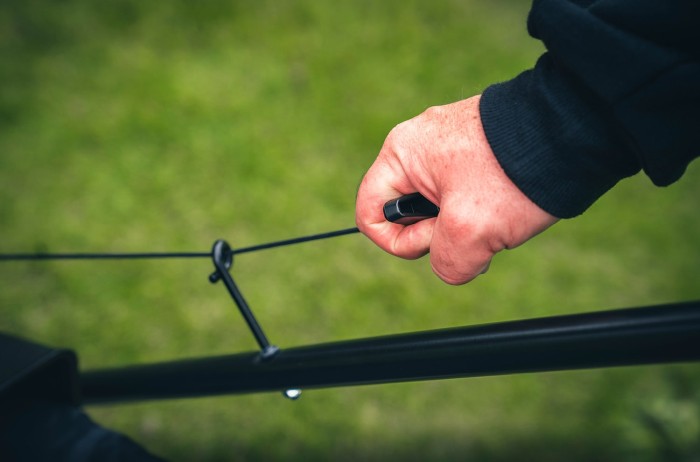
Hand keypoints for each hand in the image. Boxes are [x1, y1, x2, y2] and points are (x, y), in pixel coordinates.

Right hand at [355, 95, 557, 284]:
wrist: (572, 131)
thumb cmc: (512, 175)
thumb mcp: (469, 231)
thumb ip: (445, 261)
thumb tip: (451, 265)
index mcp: (401, 153)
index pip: (371, 213)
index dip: (397, 244)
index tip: (438, 241)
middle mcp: (419, 145)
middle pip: (407, 214)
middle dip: (440, 235)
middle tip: (475, 227)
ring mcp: (450, 146)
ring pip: (440, 209)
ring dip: (465, 226)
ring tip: (499, 215)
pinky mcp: (476, 150)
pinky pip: (464, 195)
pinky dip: (483, 210)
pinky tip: (508, 204)